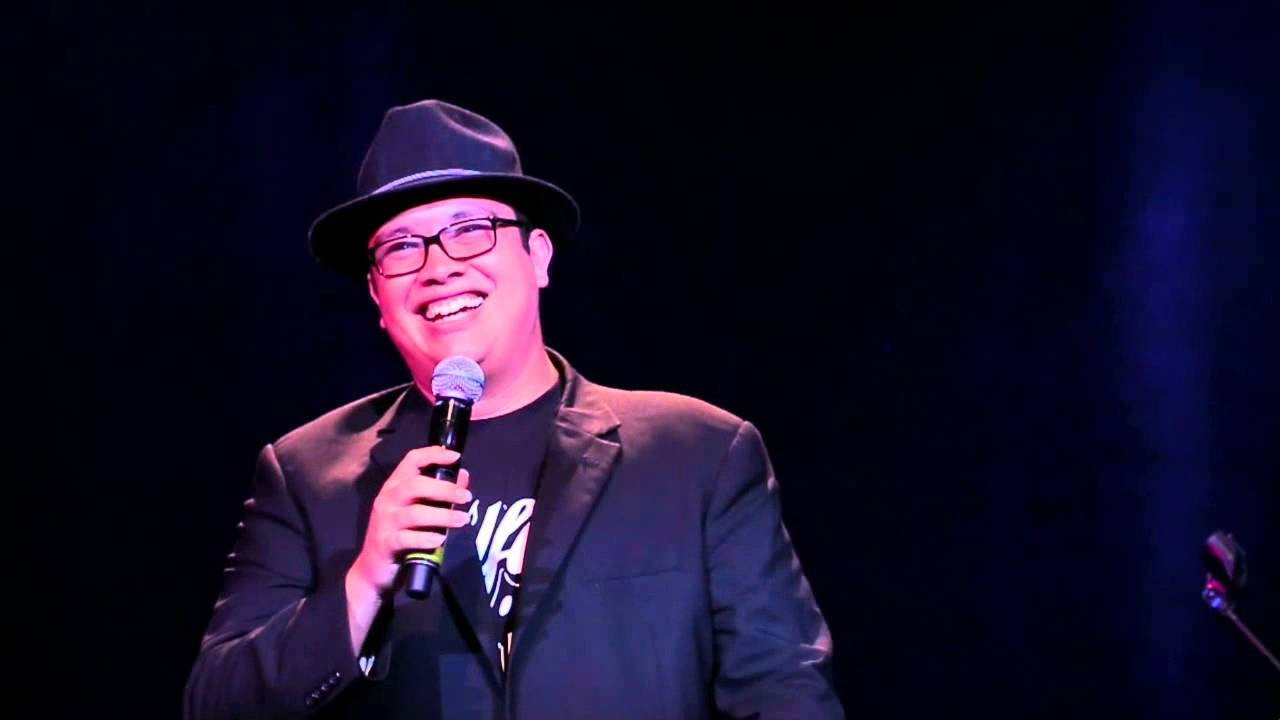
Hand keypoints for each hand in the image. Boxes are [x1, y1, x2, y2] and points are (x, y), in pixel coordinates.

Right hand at [347, 446, 472, 597]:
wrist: (373, 569)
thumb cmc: (400, 534)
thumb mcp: (418, 509)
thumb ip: (440, 493)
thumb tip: (463, 476)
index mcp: (395, 486)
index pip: (412, 460)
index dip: (434, 455)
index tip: (456, 457)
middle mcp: (387, 499)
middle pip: (416, 485)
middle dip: (445, 489)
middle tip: (467, 497)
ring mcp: (384, 521)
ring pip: (415, 513)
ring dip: (443, 515)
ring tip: (462, 519)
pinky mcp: (385, 543)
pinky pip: (406, 538)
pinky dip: (425, 538)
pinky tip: (440, 540)